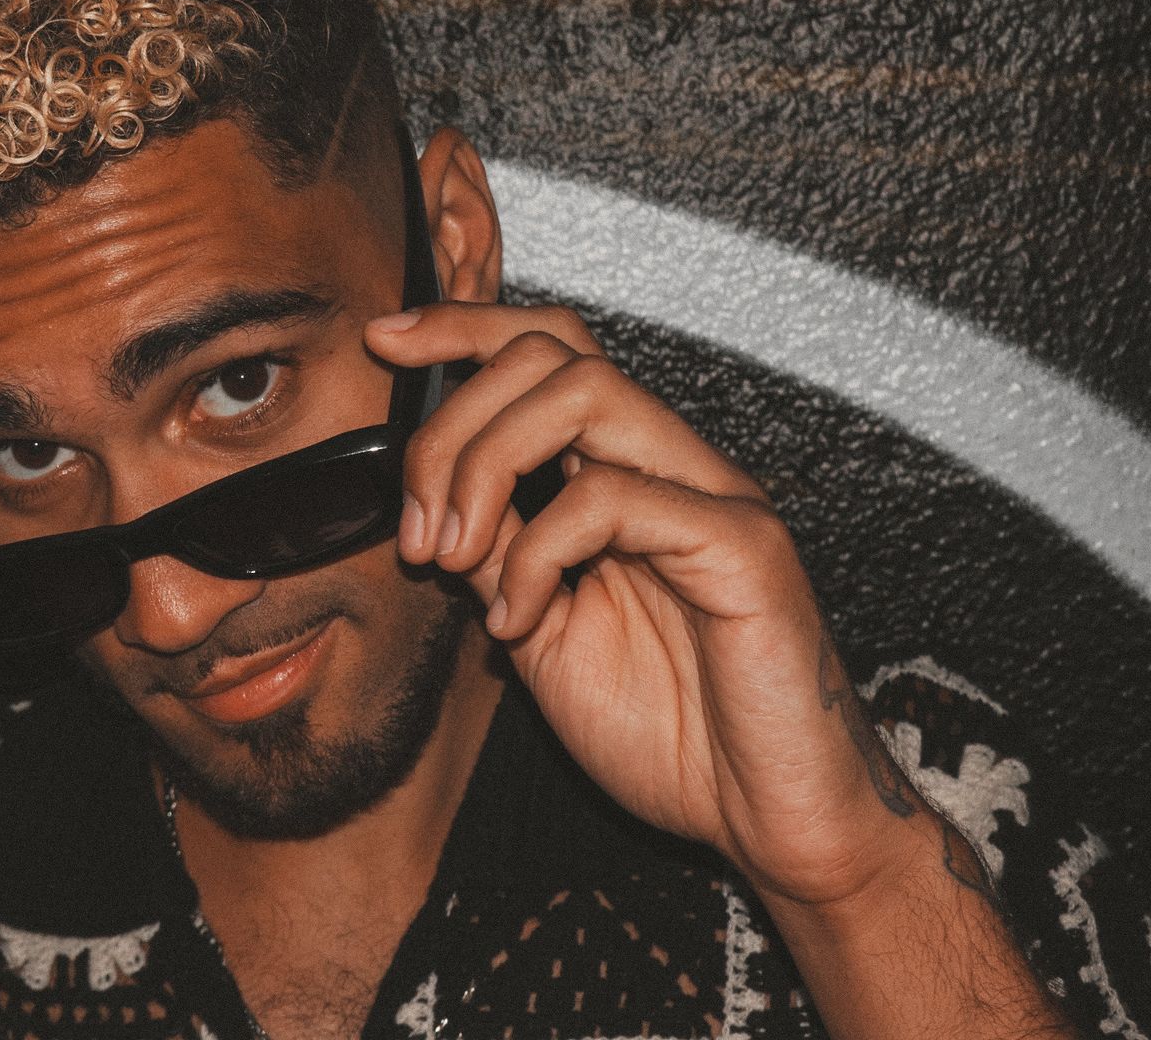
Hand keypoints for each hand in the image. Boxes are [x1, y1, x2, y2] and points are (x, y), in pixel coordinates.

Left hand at [367, 303, 929, 907]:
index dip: (462, 330)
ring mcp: (712, 494)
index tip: (384, 345)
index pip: (547, 352)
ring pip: (585, 390)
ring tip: (450, 556)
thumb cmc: (669, 734)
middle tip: (414, 528)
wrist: (767, 822)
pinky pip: (614, 496)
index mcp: (624, 474)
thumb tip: (432, 500)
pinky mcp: (743, 543)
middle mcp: (671, 466)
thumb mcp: (539, 634)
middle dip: (450, 422)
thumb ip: (494, 555)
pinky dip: (536, 554)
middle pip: (551, 351)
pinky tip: (516, 622)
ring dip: (483, 464)